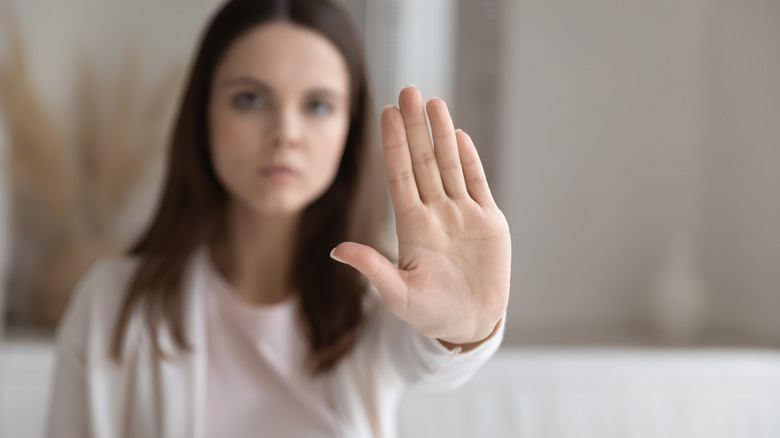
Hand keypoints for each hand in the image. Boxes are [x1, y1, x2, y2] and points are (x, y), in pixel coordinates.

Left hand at [331, 86, 510, 345]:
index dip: (394, 145)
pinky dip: (468, 160)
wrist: (469, 324)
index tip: (384, 114)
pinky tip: (458, 136)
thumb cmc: (430, 313)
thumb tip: (336, 250)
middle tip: (407, 91)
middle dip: (415, 127)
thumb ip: (372, 268)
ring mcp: (462, 214)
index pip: (400, 176)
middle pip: (423, 161)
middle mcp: (435, 213)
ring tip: (433, 103)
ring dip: (441, 134)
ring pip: (449, 165)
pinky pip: (477, 183)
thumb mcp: (397, 294)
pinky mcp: (488, 221)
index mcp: (412, 226)